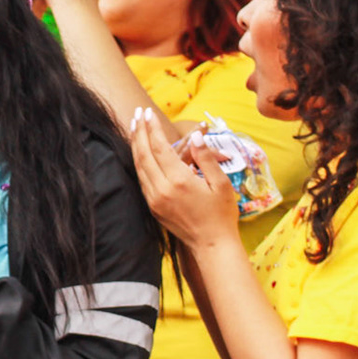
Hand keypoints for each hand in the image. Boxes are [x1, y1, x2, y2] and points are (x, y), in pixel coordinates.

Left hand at [130, 106, 240, 250]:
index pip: (160, 147)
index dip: (153, 128)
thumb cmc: (221, 214)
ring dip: (135, 145)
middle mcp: (161, 188)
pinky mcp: (152, 207)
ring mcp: (154, 199)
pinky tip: (140, 152)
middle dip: (140, 131)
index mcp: (179, 180)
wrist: (212, 245)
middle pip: (144, 154)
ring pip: (138, 166)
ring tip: (136, 128)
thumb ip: (206, 159)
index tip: (148, 112)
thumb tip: (196, 137)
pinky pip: (141, 179)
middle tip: (138, 114)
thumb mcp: (221, 184)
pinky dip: (138, 162)